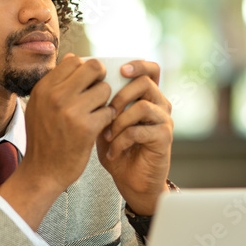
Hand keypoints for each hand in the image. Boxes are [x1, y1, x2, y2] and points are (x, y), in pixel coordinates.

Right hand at [0, 54, 116, 228]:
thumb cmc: (44, 137)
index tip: (86, 83)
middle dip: (100, 79)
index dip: (84, 70)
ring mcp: (71, 111)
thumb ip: (55, 83)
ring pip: (105, 89)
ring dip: (105, 101)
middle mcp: (55, 96)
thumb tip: (74, 58)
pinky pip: (109, 111)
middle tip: (97, 94)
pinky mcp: (86, 128)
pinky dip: (108, 118)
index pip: (74, 60)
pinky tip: (99, 126)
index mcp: (44, 88)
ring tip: (97, 113)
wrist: (42, 171)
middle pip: (93, 68)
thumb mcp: (39, 106)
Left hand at [96, 60, 172, 215]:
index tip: (120, 71)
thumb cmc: (115, 148)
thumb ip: (99, 100)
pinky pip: (140, 131)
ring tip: (105, 136)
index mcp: (146, 96)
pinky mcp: (164, 138)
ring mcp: (164, 120)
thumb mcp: (103, 120)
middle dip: (120, 95)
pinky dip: (121, 141)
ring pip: (142, 106)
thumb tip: (81, 77)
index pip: (150, 69)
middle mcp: (159, 104)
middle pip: (145, 83)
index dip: (137, 65)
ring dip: (118, 121)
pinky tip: (113, 152)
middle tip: (105, 111)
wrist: (130, 180)